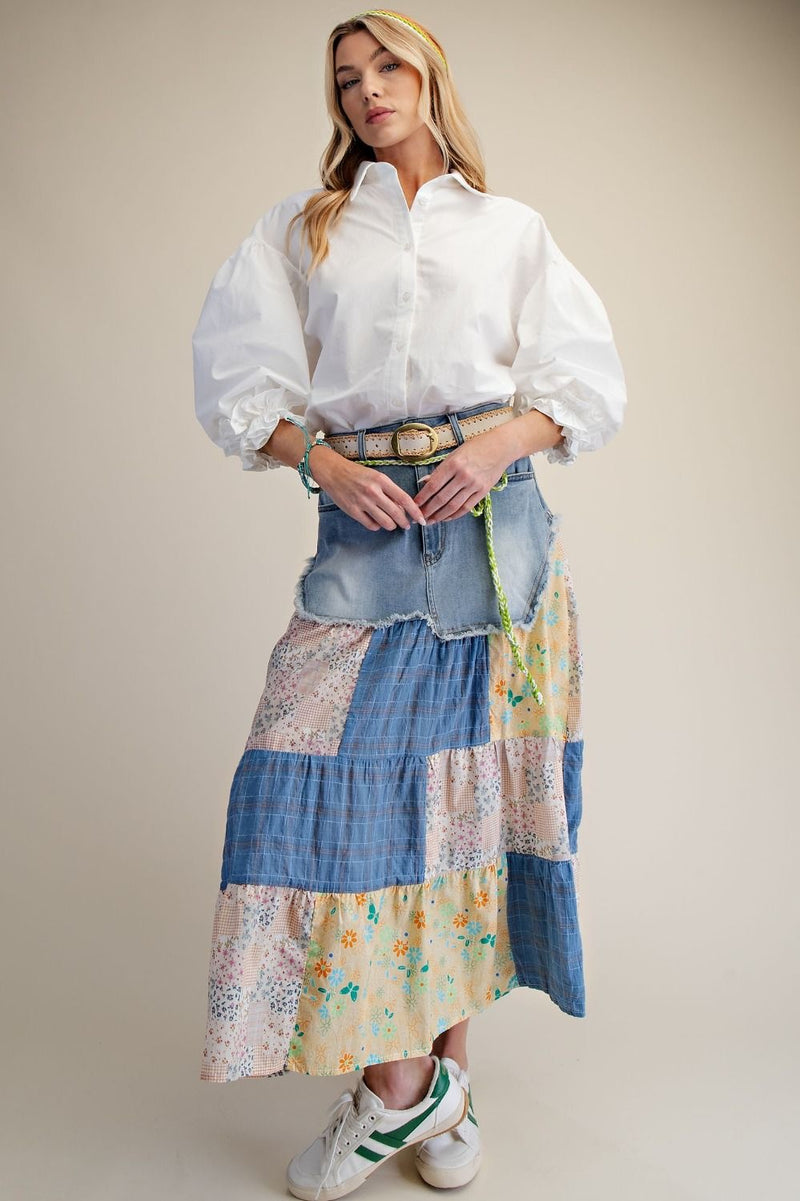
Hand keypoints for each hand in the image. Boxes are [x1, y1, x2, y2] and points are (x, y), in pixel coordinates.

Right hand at [308, 445, 426, 531]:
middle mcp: (373, 492)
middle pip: (397, 514)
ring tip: (392, 524)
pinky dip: (377, 526)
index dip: (415, 512)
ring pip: (385, 522)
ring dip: (392, 525)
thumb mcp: (376, 476)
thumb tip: (402, 508)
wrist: (332, 472)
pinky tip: (376, 521)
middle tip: (406, 525)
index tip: (421, 519)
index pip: (404, 499)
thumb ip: (389, 491)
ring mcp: (362, 502)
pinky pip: (371, 525)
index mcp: (381, 480)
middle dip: (405, 522)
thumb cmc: (356, 473)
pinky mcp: (353, 511)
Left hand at [414, 429, 511, 521]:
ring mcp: (474, 485)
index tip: (414, 505)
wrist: (500, 447)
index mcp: (453, 464)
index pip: (433, 486)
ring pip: (453, 506)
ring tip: (430, 521)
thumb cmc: (475, 447)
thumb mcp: (454, 454)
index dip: (422, 498)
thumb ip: (440, 470)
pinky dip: (455, 515)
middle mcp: (463, 475)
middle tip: (419, 518)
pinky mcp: (483, 491)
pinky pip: (466, 507)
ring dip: (439, 516)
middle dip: (428, 510)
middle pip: (441, 498)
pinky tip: (446, 518)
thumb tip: (424, 482)